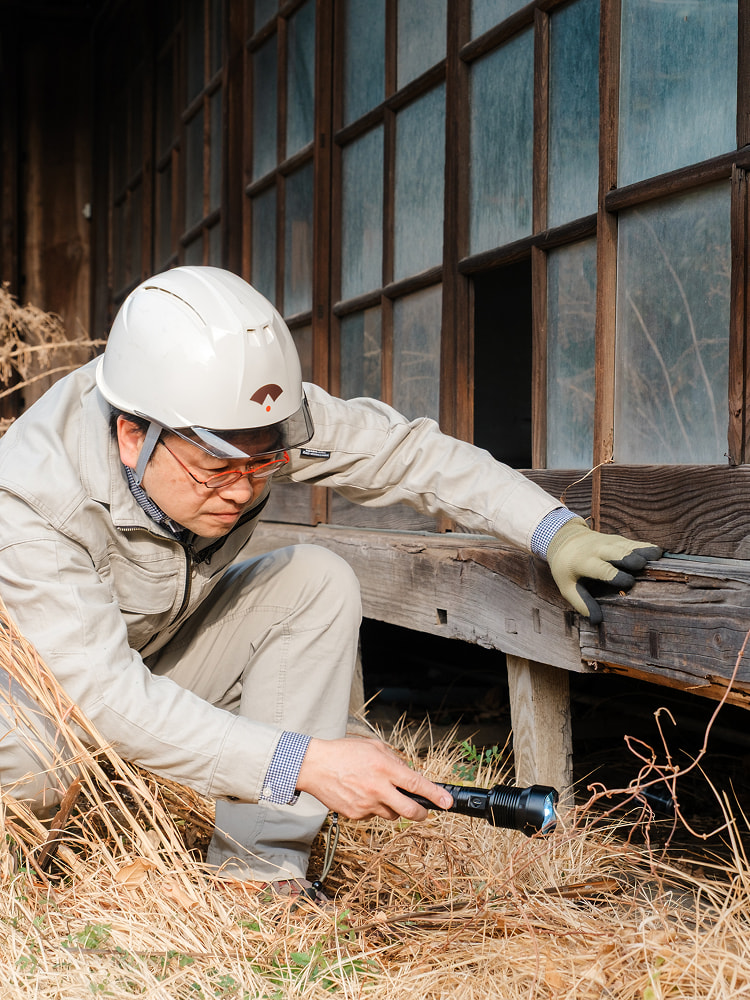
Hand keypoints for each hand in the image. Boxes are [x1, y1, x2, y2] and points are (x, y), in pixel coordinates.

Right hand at [295, 736, 452, 820]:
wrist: (314, 766)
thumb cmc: (344, 752)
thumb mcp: (373, 747)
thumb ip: (394, 761)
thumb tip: (410, 775)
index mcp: (384, 768)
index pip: (416, 784)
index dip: (435, 795)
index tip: (448, 802)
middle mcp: (378, 788)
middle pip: (410, 810)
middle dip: (422, 813)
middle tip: (424, 811)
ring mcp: (366, 804)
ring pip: (392, 815)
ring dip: (393, 807)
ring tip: (379, 792)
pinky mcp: (355, 815)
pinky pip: (373, 815)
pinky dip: (373, 807)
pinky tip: (361, 794)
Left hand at [546, 517, 661, 624]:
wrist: (564, 540)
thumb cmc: (567, 569)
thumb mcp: (566, 587)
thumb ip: (581, 603)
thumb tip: (597, 621)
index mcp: (583, 562)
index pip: (601, 569)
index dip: (615, 575)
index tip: (629, 583)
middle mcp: (598, 550)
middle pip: (617, 552)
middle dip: (630, 558)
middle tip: (643, 566)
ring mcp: (609, 542)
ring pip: (628, 546)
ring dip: (643, 552)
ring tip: (659, 558)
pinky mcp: (618, 539)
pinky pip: (634, 543)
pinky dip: (646, 547)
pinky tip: (660, 553)